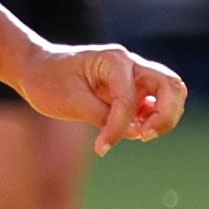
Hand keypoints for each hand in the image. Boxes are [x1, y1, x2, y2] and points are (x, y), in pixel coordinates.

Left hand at [15, 40, 187, 151]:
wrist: (37, 69)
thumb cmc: (49, 81)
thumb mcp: (70, 101)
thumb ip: (102, 116)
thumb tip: (133, 132)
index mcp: (114, 61)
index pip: (128, 99)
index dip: (118, 127)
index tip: (101, 147)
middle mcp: (130, 64)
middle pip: (171, 86)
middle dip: (166, 116)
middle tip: (144, 136)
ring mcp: (134, 75)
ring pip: (171, 93)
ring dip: (164, 117)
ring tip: (141, 135)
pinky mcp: (132, 89)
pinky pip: (157, 102)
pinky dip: (154, 118)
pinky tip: (134, 130)